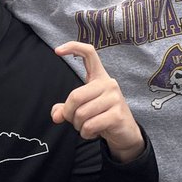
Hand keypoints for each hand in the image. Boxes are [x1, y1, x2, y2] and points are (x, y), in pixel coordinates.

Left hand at [50, 41, 143, 162]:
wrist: (125, 133)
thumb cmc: (102, 117)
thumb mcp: (82, 110)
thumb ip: (66, 109)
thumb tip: (56, 115)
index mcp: (99, 77)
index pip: (89, 53)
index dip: (73, 47)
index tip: (57, 51)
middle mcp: (109, 83)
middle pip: (75, 96)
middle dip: (69, 114)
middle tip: (76, 121)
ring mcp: (114, 98)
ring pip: (81, 114)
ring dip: (79, 126)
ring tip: (89, 126)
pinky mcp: (117, 115)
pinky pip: (89, 126)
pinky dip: (86, 133)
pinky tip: (95, 132)